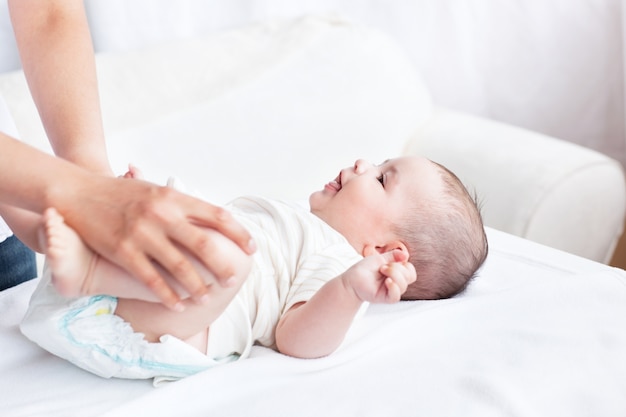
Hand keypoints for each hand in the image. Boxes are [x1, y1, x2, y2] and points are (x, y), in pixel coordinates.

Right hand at [54, 172, 254, 310]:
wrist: (78, 192)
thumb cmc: (121, 193)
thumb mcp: (156, 190)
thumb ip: (183, 205)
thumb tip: (214, 221)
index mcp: (174, 196)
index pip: (217, 215)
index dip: (239, 233)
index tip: (252, 248)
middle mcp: (162, 213)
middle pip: (204, 243)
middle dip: (223, 264)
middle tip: (233, 279)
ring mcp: (142, 233)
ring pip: (179, 266)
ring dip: (197, 285)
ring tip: (208, 297)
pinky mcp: (123, 251)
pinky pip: (151, 279)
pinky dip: (167, 295)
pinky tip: (178, 305)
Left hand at [342, 249, 415, 303]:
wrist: (352, 278)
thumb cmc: (365, 269)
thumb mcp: (380, 258)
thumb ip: (393, 256)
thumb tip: (406, 255)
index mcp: (397, 274)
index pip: (411, 272)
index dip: (406, 265)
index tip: (392, 261)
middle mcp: (396, 283)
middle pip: (409, 277)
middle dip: (397, 268)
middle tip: (383, 266)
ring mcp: (391, 291)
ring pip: (404, 285)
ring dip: (394, 274)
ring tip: (382, 270)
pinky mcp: (385, 298)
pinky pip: (396, 296)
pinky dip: (394, 287)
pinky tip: (387, 281)